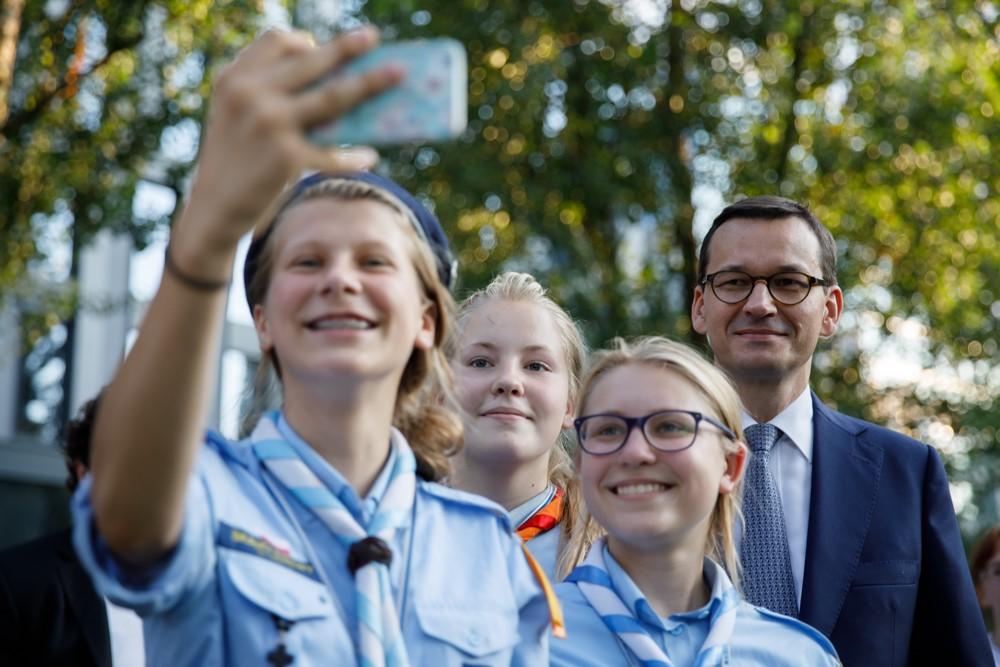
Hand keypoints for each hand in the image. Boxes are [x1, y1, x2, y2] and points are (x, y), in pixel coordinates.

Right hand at [180, 27, 401, 253]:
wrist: (213, 209)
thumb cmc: (234, 161)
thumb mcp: (235, 115)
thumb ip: (267, 91)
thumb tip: (334, 82)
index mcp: (235, 78)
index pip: (276, 40)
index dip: (302, 42)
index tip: (320, 47)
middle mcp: (250, 94)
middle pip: (312, 61)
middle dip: (348, 47)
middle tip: (374, 36)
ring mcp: (269, 123)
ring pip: (333, 97)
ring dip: (370, 83)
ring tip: (397, 75)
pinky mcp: (286, 156)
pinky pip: (333, 151)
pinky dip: (353, 155)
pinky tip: (369, 156)